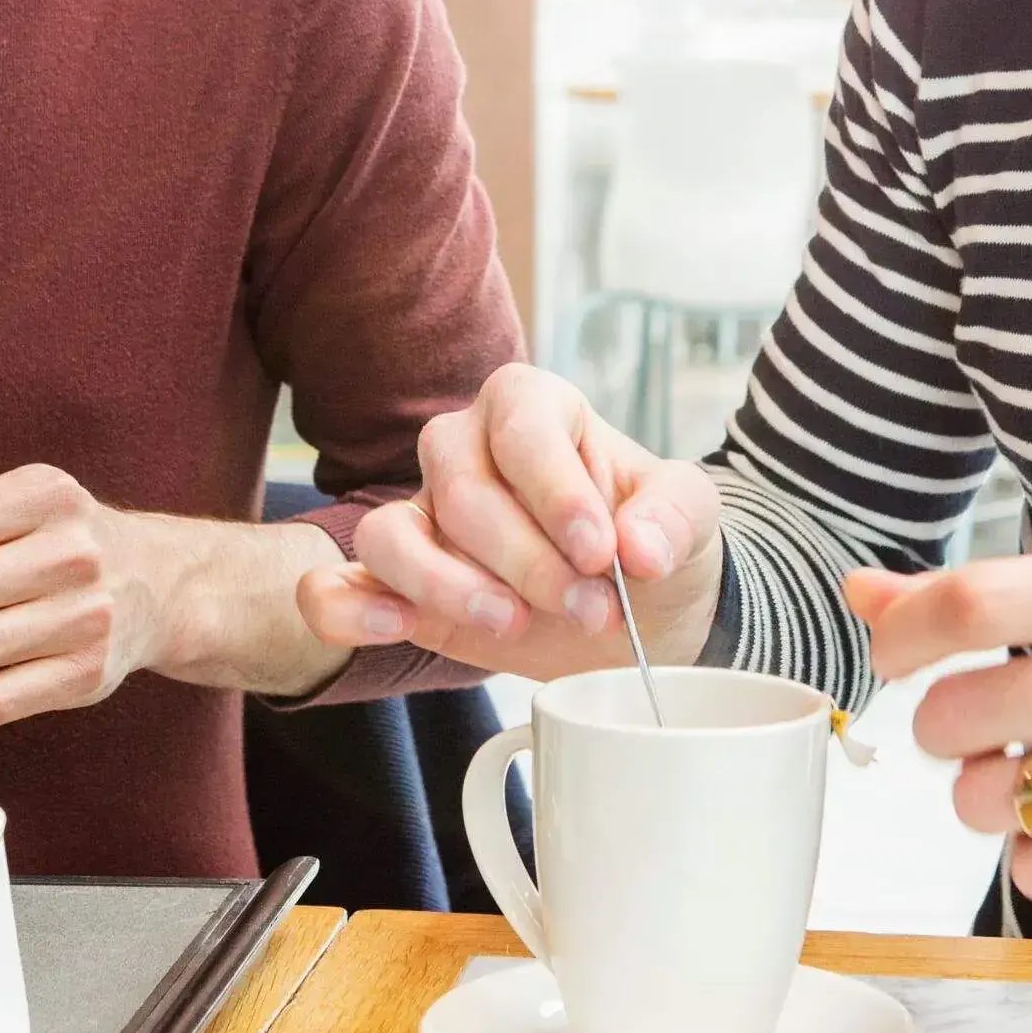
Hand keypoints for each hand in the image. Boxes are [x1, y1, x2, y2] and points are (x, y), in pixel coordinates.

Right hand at [296, 364, 725, 681]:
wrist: (638, 612)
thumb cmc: (654, 541)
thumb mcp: (691, 518)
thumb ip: (673, 519)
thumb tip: (638, 550)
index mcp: (533, 405)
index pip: (524, 432)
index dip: (557, 494)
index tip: (601, 554)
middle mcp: (463, 448)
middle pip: (462, 492)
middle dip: (527, 561)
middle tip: (593, 609)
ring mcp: (422, 515)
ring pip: (390, 533)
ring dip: (449, 586)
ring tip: (514, 624)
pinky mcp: (397, 584)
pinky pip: (340, 585)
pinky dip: (348, 608)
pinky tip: (392, 627)